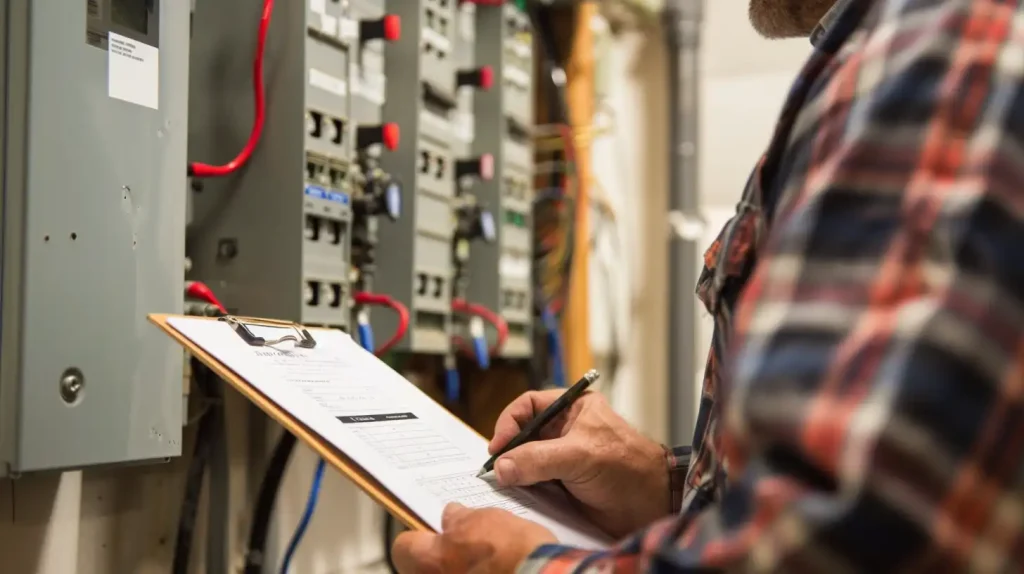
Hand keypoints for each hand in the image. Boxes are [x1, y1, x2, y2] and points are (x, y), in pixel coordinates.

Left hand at [392, 503, 555, 573]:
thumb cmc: (516, 552)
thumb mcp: (486, 518)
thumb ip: (460, 518)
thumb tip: (451, 516)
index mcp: (431, 559)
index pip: (403, 546)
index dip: (416, 535)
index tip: (429, 530)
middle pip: (420, 568)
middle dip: (437, 556)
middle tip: (456, 544)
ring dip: (458, 569)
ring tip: (481, 559)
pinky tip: (495, 570)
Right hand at [489, 390, 667, 536]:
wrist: (651, 506)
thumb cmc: (626, 467)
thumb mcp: (579, 455)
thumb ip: (537, 459)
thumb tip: (501, 467)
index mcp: (573, 408)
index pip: (529, 406)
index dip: (509, 422)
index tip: (498, 445)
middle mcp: (565, 430)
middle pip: (523, 434)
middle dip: (508, 449)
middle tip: (495, 468)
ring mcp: (563, 458)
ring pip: (526, 460)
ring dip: (514, 471)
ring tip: (503, 483)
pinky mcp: (562, 484)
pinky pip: (533, 482)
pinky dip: (523, 488)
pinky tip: (517, 494)